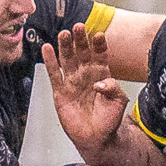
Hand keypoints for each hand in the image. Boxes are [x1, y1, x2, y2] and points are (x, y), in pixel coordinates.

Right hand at [42, 23, 127, 146]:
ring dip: (65, 46)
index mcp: (101, 74)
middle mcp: (86, 75)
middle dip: (80, 40)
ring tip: (64, 34)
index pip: (100, 54)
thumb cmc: (109, 120)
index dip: (99, 45)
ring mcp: (72, 82)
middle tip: (79, 27)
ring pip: (67, 60)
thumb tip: (100, 82)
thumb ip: (113, 88)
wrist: (97, 138)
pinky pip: (54, 74)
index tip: (98, 35)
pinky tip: (47, 48)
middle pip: (82, 52)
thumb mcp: (118, 102)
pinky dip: (50, 61)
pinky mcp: (60, 92)